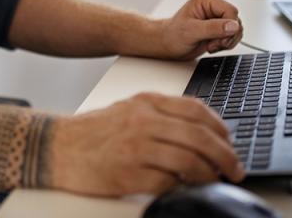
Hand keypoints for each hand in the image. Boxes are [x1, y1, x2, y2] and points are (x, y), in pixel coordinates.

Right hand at [48, 92, 243, 195]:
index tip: (229, 141)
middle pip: (199, 136)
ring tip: (215, 181)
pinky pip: (168, 182)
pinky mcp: (129, 173)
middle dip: (225, 155)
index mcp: (146, 103)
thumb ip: (160, 115)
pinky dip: (182, 187)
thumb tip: (199, 132)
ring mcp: (136, 147)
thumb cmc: (92, 132)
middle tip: (234, 168)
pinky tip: (186, 188)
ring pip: (189, 160)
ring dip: (209, 174)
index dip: (220, 127)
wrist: (56, 147)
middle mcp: (143, 121)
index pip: (195, 110)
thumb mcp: (128, 110)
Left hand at [159, 0, 242, 60]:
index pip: (230, 11)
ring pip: (236, 29)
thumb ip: (213, 28)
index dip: (230, 27)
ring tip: (210, 45)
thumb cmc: (173, 35)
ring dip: (226, 41)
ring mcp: (217, 16)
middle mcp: (213, 5)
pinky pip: (232, 36)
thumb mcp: (191, 31)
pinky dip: (225, 44)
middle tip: (213, 44)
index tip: (221, 40)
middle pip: (236, 20)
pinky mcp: (219, 26)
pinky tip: (212, 45)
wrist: (168, 44)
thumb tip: (233, 26)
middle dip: (227, 36)